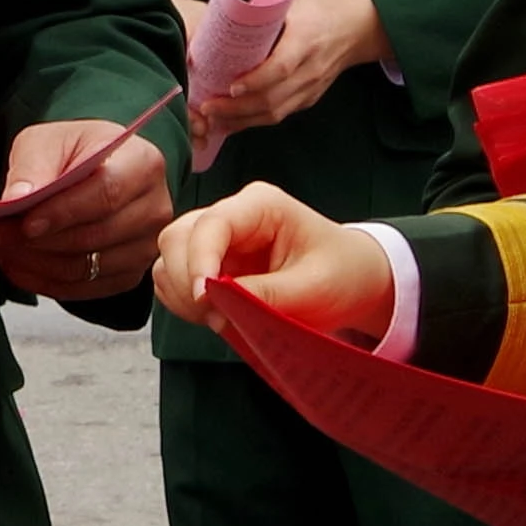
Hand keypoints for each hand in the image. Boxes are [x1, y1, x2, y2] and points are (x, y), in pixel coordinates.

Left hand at [0, 116, 173, 299]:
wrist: (95, 170)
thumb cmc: (75, 151)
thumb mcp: (48, 140)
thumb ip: (33, 165)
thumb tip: (16, 199)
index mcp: (143, 164)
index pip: (105, 195)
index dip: (63, 213)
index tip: (24, 222)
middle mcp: (155, 209)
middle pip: (93, 237)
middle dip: (34, 242)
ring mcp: (145, 248)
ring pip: (85, 268)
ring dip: (33, 263)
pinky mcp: (128, 275)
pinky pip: (82, 289)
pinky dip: (42, 281)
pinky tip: (15, 264)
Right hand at [152, 180, 386, 334]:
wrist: (354, 282)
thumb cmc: (342, 274)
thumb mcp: (313, 288)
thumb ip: (265, 294)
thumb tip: (216, 303)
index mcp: (260, 205)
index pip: (211, 225)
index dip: (199, 261)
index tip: (205, 300)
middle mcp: (232, 215)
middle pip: (178, 237)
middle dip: (188, 281)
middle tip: (217, 318)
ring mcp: (217, 239)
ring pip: (170, 258)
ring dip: (182, 294)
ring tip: (218, 319)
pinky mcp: (210, 263)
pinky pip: (175, 279)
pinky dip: (182, 302)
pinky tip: (213, 316)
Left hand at [194, 0, 388, 139]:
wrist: (359, 27)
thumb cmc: (322, 5)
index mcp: (306, 38)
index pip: (282, 66)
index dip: (257, 80)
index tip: (231, 86)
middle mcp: (310, 68)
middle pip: (273, 98)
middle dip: (238, 108)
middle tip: (207, 106)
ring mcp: (311, 86)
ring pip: (275, 113)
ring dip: (242, 120)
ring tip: (212, 117)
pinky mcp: (309, 97)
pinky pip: (280, 115)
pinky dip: (254, 121)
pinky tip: (231, 121)